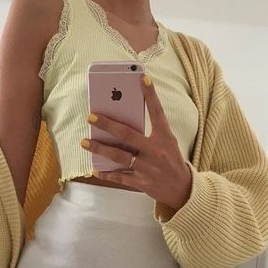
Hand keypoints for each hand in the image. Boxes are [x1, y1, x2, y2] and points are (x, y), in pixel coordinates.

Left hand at [81, 73, 191, 211]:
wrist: (182, 189)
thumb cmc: (171, 161)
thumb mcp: (168, 143)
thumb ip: (150, 133)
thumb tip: (122, 124)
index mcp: (165, 138)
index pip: (158, 113)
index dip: (151, 95)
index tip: (142, 78)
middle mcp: (156, 151)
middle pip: (127, 135)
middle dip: (107, 124)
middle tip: (91, 116)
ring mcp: (147, 168)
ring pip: (119, 156)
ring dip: (99, 149)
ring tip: (84, 141)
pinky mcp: (141, 183)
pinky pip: (120, 177)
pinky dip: (107, 174)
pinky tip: (95, 170)